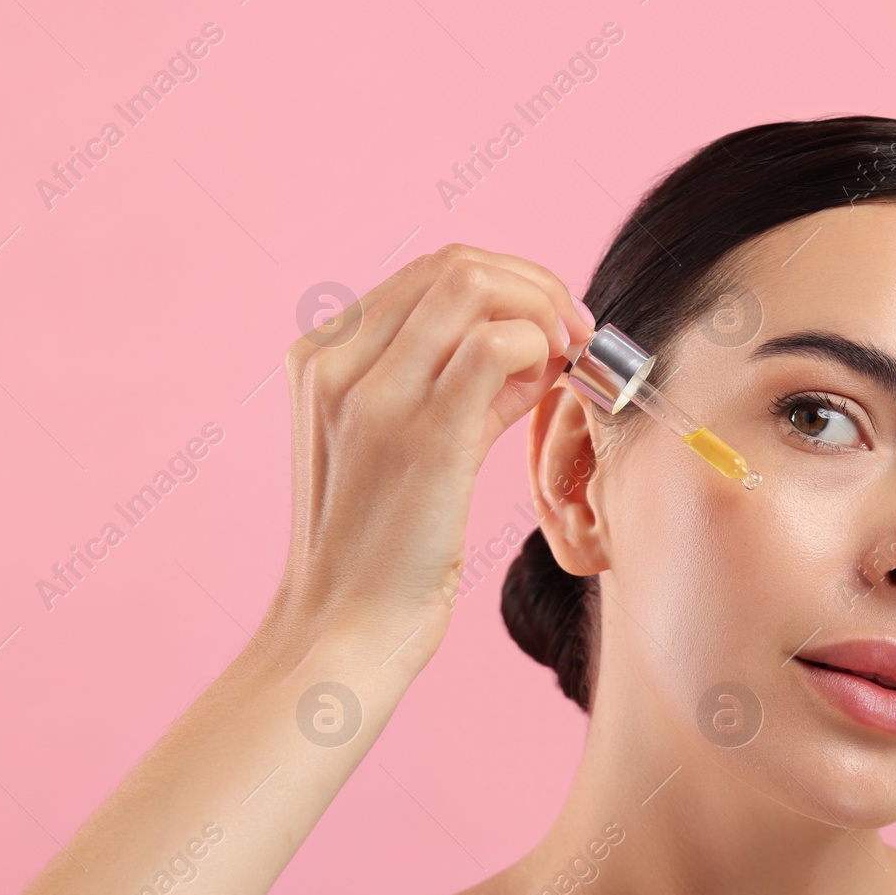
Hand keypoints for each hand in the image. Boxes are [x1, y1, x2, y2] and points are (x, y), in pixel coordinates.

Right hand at [261, 243, 593, 671]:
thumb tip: (529, 344)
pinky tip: (549, 384)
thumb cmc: (380, 549)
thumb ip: (456, 385)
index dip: (506, 283)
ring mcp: (374, 395)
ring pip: (471, 286)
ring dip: (540, 310)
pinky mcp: (422, 435)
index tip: (550, 323)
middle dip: (531, 285)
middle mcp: (336, 362)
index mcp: (320, 357)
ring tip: (566, 358)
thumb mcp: (402, 446)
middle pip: (452, 265)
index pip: (428, 272)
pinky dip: (537, 348)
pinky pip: (493, 345)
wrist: (345, 629)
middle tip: (575, 331)